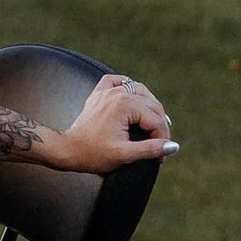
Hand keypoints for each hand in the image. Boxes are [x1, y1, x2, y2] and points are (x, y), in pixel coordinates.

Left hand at [48, 71, 175, 172]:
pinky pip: (118, 82)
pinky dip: (128, 87)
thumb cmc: (93, 154)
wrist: (67, 150)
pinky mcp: (99, 94)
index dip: (162, 139)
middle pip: (152, 105)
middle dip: (159, 127)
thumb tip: (173, 146)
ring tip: (154, 127)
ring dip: (150, 108)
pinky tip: (134, 97)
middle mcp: (117, 92)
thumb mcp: (124, 154)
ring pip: (140, 91)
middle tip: (160, 147)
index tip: (161, 158)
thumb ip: (150, 149)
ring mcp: (107, 91)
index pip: (155, 120)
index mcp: (124, 104)